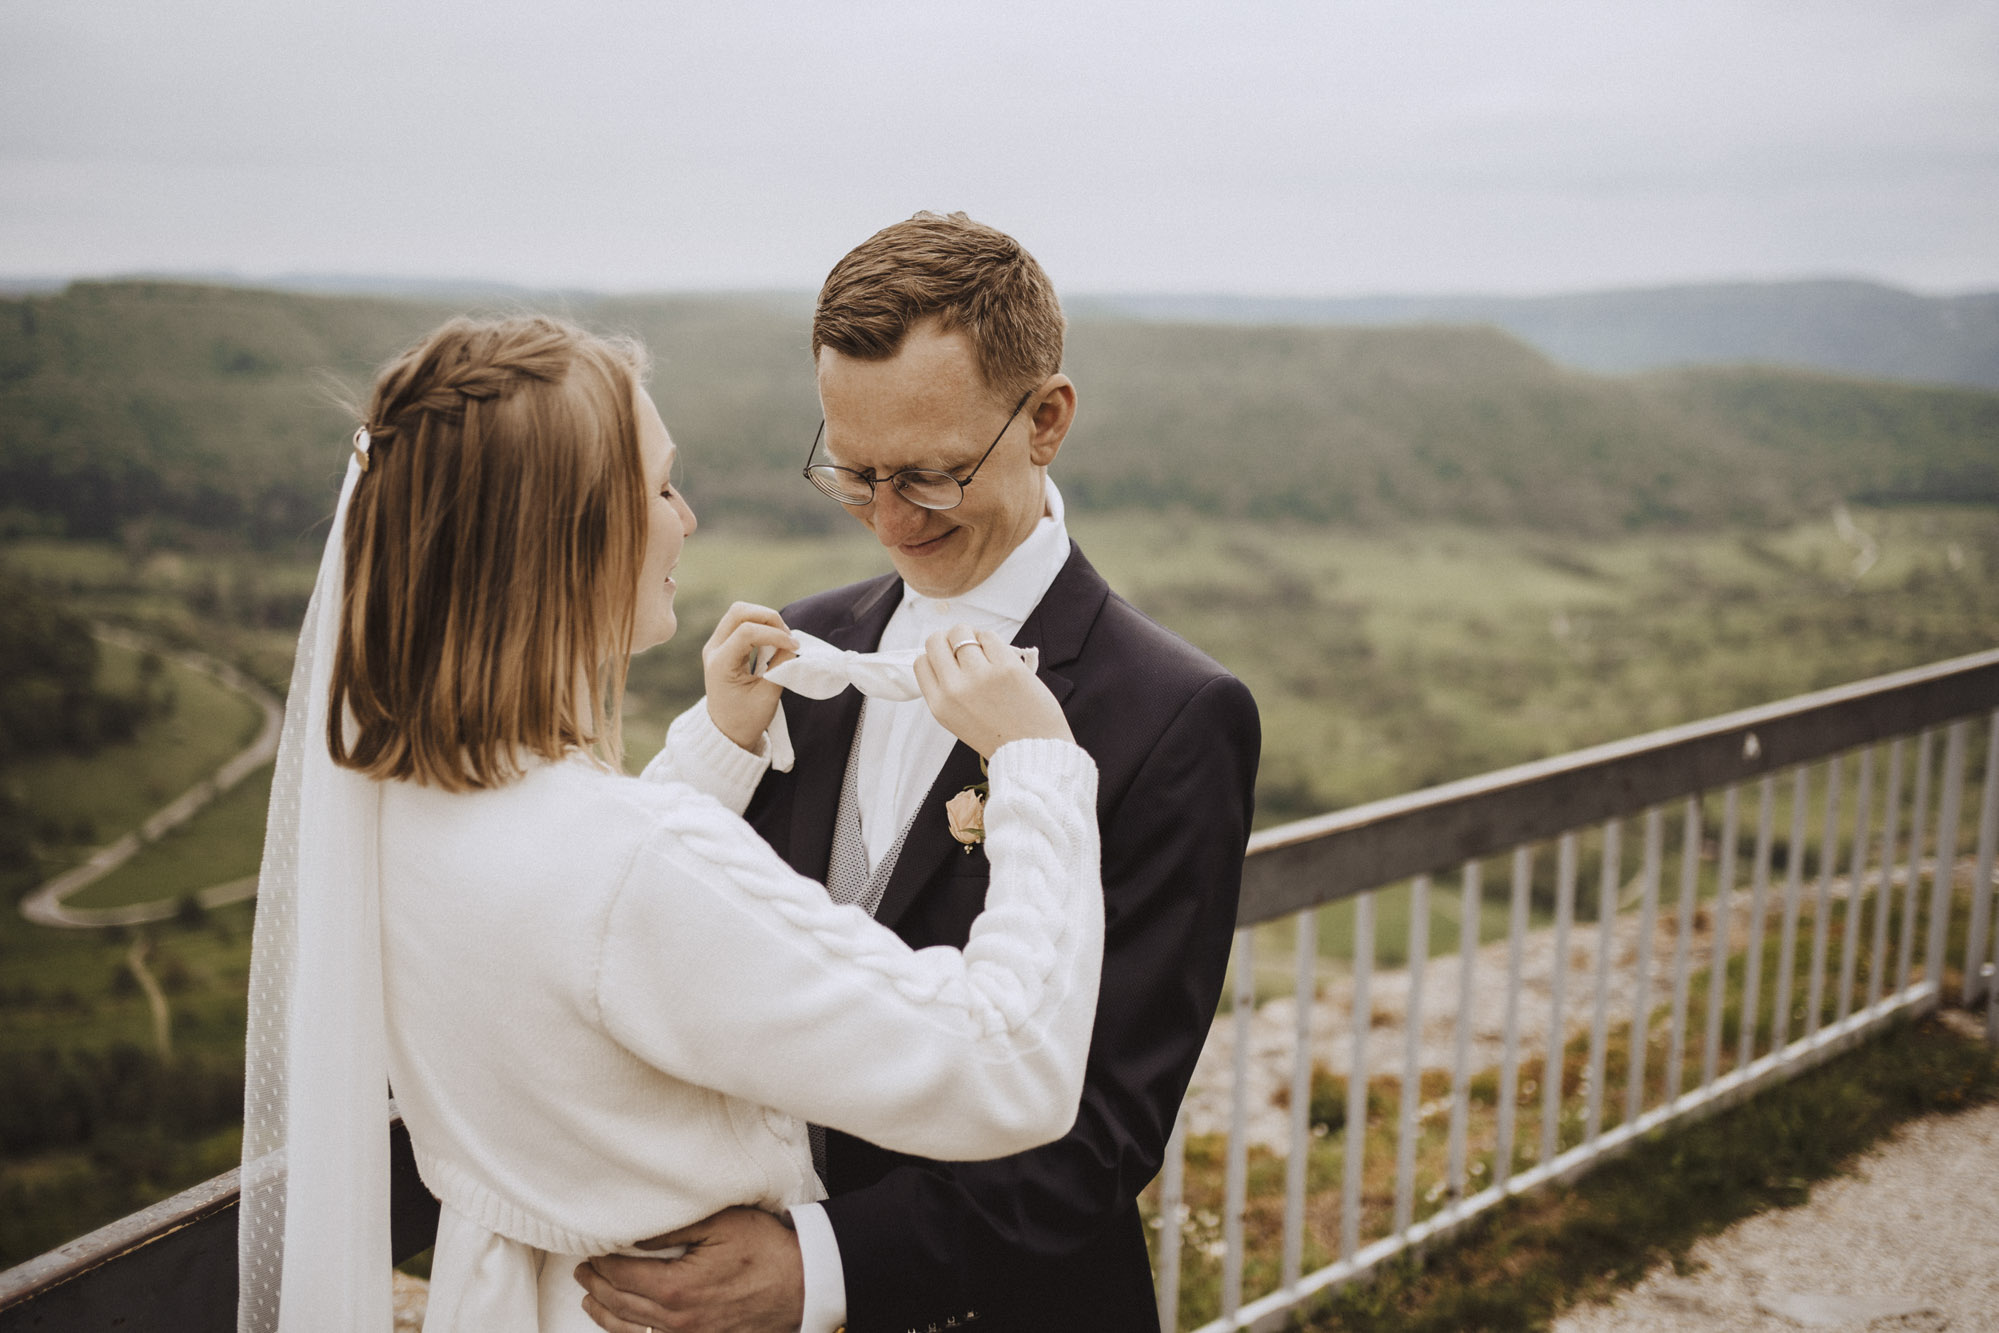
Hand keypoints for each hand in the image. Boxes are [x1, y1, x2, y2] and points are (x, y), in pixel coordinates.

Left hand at [574, 1206, 802, 1332]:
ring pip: (632, 1330)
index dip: (600, 1263)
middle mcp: (677, 1320)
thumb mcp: (721, 1224)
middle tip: (582, 1271)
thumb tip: (633, 1232)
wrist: (804, 1285)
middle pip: (620, 1305)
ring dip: (605, 1314)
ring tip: (590, 1300)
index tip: (590, 1251)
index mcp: (676, 1288)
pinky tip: (626, 1324)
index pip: (620, 1277)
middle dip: (595, 1287)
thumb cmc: (767, 1251)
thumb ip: (672, 1227)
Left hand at [700, 603, 796, 753]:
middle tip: (788, 636)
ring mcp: (715, 645)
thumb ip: (781, 667)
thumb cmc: (746, 719)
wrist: (726, 732)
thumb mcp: (768, 696)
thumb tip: (792, 644)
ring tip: (782, 638)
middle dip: (768, 617)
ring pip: (739, 612)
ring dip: (764, 619)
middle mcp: (713, 649)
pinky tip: (773, 641)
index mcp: (720, 663)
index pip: (747, 632)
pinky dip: (760, 625)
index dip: (775, 634)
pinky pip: (740, 622)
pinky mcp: (722, 645)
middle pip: (739, 611)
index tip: (795, 647)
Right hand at [914, 625, 1073, 758]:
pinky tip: (1000, 655)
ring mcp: (980, 675)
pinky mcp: (1005, 666)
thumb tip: (947, 657)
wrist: (1033, 749)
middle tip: (964, 647)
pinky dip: (992, 640)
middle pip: (935, 641)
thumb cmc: (1001, 736)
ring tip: (985, 652)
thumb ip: (947, 691)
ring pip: (961, 632)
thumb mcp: (958, 719)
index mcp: (940, 705)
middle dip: (948, 639)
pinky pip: (989, 636)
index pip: (921, 662)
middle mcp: (954, 689)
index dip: (936, 655)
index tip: (948, 656)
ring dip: (972, 636)